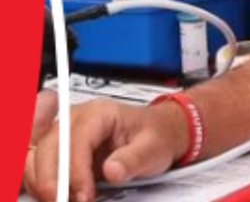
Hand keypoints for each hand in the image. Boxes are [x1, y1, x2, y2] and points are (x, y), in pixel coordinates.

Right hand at [23, 98, 186, 201]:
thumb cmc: (155, 135)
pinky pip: (36, 167)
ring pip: (34, 157)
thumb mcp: (154, 147)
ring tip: (61, 201)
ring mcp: (64, 134)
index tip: (84, 196)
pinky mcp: (59, 151)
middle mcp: (76, 119)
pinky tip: (54, 195)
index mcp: (99, 113)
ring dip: (41, 184)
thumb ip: (133, 159)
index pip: (76, 139)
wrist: (159, 133)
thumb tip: (112, 171)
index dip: (75, 171)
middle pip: (47, 147)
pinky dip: (39, 184)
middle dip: (51, 180)